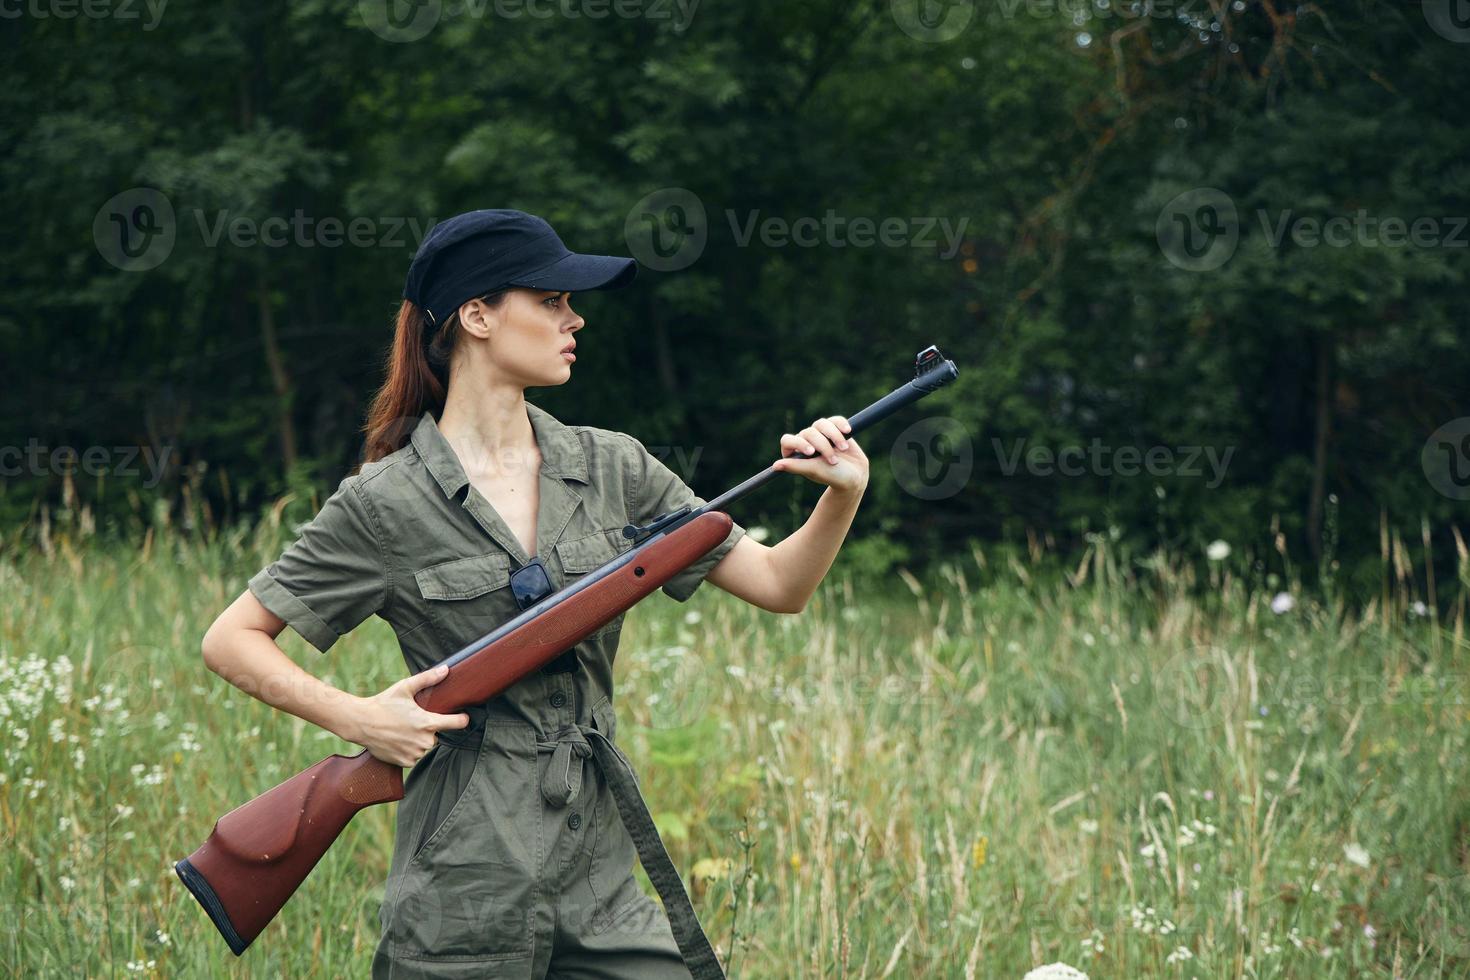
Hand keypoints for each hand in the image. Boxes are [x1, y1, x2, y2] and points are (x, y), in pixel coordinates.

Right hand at [349, 663, 469, 767]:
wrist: (361, 723)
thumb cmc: (384, 703)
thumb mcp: (405, 687)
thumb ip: (428, 678)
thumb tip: (446, 669)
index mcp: (428, 722)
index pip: (457, 723)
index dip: (461, 719)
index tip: (462, 717)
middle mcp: (424, 740)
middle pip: (436, 735)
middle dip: (427, 729)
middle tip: (412, 720)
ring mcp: (414, 753)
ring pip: (424, 746)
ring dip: (417, 740)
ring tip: (402, 730)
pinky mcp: (405, 762)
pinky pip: (413, 756)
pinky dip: (408, 750)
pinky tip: (397, 740)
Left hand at [773, 415, 868, 493]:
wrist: (856, 476)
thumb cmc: (833, 477)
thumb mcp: (814, 470)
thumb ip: (796, 466)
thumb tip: (775, 466)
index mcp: (796, 454)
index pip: (787, 440)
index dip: (798, 443)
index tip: (812, 452)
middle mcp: (806, 442)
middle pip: (808, 432)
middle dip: (823, 445)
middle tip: (833, 461)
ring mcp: (821, 435)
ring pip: (822, 423)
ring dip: (834, 436)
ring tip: (843, 449)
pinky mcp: (836, 429)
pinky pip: (835, 420)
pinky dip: (841, 425)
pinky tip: (848, 431)